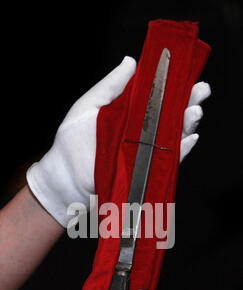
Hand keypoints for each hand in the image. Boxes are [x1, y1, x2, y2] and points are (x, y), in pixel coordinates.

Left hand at [26, 57, 210, 226]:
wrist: (65, 176)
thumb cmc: (72, 141)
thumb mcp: (90, 105)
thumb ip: (111, 86)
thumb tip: (132, 62)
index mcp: (130, 112)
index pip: (158, 96)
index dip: (174, 84)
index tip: (187, 70)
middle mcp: (142, 130)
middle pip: (172, 114)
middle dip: (190, 101)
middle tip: (201, 90)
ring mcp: (145, 150)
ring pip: (175, 135)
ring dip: (189, 122)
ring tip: (195, 110)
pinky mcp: (146, 170)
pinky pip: (169, 159)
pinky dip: (181, 150)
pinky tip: (190, 138)